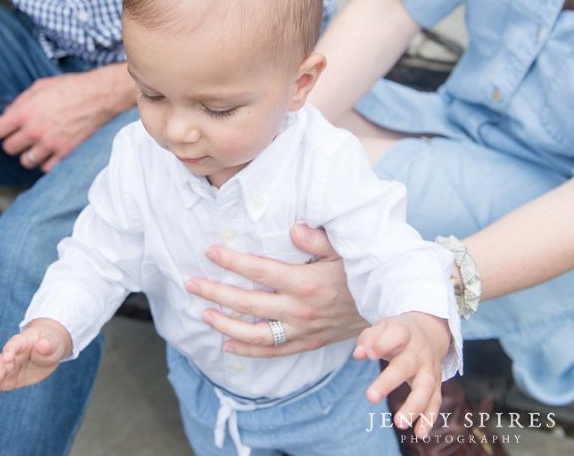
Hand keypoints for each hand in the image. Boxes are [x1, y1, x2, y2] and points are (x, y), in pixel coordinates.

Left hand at [0, 63, 134, 171]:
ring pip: (26, 161)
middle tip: (25, 136)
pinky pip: (46, 168)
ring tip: (39, 145)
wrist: (99, 96)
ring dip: (30, 154)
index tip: (8, 128)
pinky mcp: (65, 154)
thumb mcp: (40, 86)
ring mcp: (50, 145)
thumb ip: (21, 103)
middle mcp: (34, 131)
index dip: (1, 129)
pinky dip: (47, 162)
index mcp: (25, 113)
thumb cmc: (70, 88)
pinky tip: (51, 152)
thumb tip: (9, 115)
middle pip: (9, 148)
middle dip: (15, 141)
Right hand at [0, 318, 71, 411]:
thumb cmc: (50, 343)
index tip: (7, 359)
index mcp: (21, 342)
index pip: (13, 345)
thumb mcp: (54, 343)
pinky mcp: (5, 380)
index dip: (10, 351)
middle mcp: (8, 355)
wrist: (46, 348)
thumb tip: (43, 346)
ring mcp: (5, 368)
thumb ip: (47, 346)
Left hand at [187, 224, 367, 356]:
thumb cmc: (361, 275)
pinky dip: (248, 350)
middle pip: (247, 303)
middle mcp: (299, 310)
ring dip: (225, 324)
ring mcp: (301, 330)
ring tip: (203, 313)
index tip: (210, 252)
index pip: (259, 271)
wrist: (387, 312)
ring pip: (255, 333)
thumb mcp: (345, 252)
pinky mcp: (306, 344)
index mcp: (306, 282)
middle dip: (215, 292)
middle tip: (191, 284)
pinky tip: (227, 344)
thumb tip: (292, 228)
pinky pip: (273, 351)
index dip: (232, 261)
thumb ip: (318, 239)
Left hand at [354, 311, 449, 437]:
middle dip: (388, 382)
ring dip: (414, 407)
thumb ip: (368, 338)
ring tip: (399, 423)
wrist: (429, 332)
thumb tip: (358, 354)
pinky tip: (419, 433)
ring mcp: (429, 369)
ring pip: (425, 388)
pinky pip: (435, 402)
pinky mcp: (436, 384)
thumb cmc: (397, 332)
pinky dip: (429, 418)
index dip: (381, 344)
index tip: (369, 355)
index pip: (396, 336)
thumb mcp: (383, 327)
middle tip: (370, 397)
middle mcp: (419, 352)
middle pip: (405, 366)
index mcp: (405, 333)